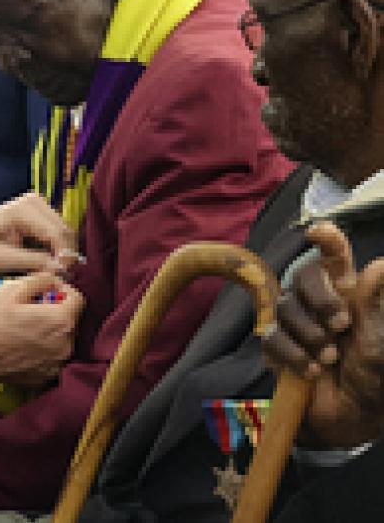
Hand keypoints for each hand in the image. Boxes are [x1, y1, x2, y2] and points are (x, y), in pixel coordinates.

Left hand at [0, 192, 77, 275]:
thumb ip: (29, 261)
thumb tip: (58, 267)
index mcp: (21, 210)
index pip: (56, 233)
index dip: (64, 257)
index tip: (62, 276)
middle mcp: (33, 201)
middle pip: (65, 231)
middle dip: (65, 255)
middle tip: (58, 277)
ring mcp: (38, 205)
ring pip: (65, 233)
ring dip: (62, 252)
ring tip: (49, 271)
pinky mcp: (40, 213)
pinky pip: (58, 233)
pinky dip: (56, 248)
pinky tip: (46, 261)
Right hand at [0, 273, 84, 397]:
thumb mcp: (11, 290)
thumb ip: (41, 279)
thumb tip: (56, 278)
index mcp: (61, 320)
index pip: (78, 298)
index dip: (62, 289)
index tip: (44, 290)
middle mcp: (66, 344)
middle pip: (70, 319)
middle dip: (55, 310)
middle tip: (29, 308)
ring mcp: (57, 363)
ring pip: (61, 337)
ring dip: (49, 329)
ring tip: (24, 327)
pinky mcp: (46, 375)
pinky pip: (52, 355)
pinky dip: (43, 348)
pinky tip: (22, 344)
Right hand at [264, 255, 383, 448]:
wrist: (351, 415)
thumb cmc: (371, 375)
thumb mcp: (378, 340)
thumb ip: (374, 303)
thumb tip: (380, 264)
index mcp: (347, 293)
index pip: (334, 258)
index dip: (327, 241)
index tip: (320, 231)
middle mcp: (318, 302)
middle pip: (303, 276)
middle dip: (320, 299)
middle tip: (341, 326)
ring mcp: (294, 324)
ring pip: (287, 309)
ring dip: (311, 335)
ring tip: (331, 359)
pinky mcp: (276, 346)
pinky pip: (273, 339)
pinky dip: (295, 355)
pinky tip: (314, 371)